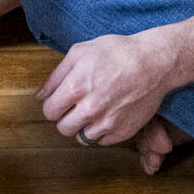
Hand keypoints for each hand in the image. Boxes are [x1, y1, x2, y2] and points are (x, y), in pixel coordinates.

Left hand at [38, 29, 176, 149]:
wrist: (154, 62)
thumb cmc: (116, 52)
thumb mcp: (80, 52)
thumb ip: (56, 76)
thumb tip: (40, 96)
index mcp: (76, 87)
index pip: (49, 111)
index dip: (53, 105)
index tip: (61, 100)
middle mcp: (90, 109)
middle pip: (63, 128)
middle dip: (66, 118)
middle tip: (77, 105)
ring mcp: (107, 123)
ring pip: (81, 138)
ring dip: (84, 126)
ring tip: (95, 109)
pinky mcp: (123, 132)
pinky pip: (101, 141)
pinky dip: (101, 131)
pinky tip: (108, 113)